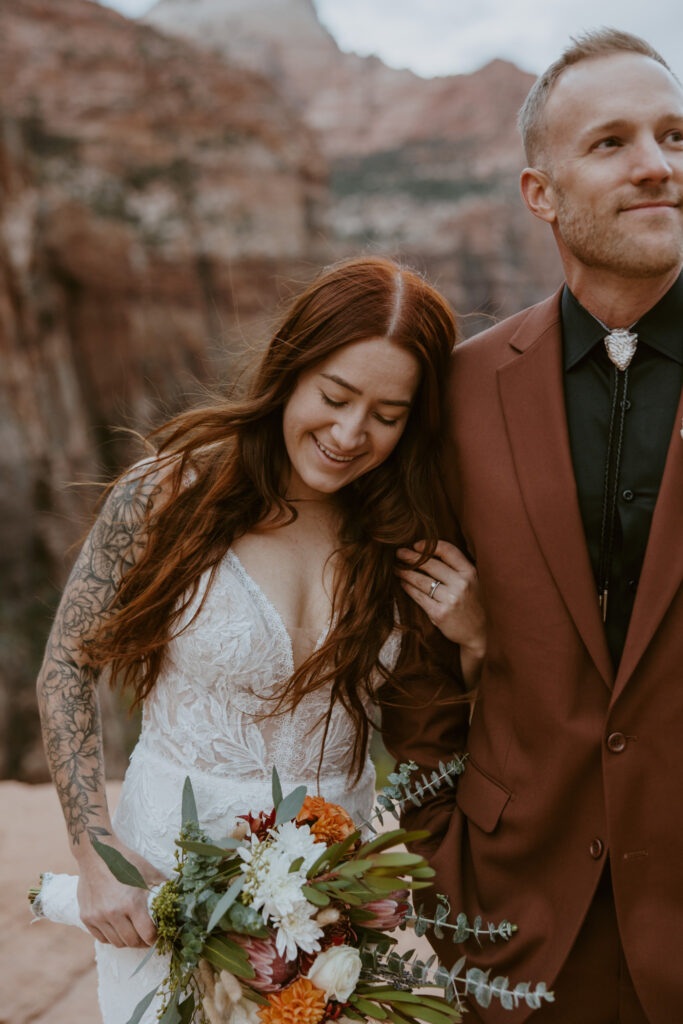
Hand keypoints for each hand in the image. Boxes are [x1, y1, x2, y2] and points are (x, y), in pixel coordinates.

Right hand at [76, 835, 165, 947]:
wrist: (96, 852)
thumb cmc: (125, 860)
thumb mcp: (149, 871)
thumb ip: (163, 887)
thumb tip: (178, 899)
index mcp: (131, 903)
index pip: (147, 934)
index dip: (155, 938)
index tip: (158, 936)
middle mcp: (113, 913)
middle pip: (131, 942)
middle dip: (142, 942)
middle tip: (146, 937)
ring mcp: (98, 917)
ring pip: (116, 942)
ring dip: (127, 941)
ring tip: (133, 933)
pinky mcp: (86, 917)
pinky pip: (101, 938)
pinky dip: (111, 937)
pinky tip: (118, 929)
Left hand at [396, 540, 485, 657]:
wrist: (481, 633)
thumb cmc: (474, 603)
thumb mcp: (474, 581)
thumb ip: (457, 568)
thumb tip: (427, 551)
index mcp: (471, 572)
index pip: (447, 551)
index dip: (429, 546)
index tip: (416, 545)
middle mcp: (462, 584)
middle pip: (430, 564)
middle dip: (411, 557)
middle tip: (399, 553)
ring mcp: (451, 600)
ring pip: (421, 581)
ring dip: (405, 572)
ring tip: (397, 568)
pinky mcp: (440, 614)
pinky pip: (419, 597)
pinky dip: (408, 588)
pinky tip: (403, 583)